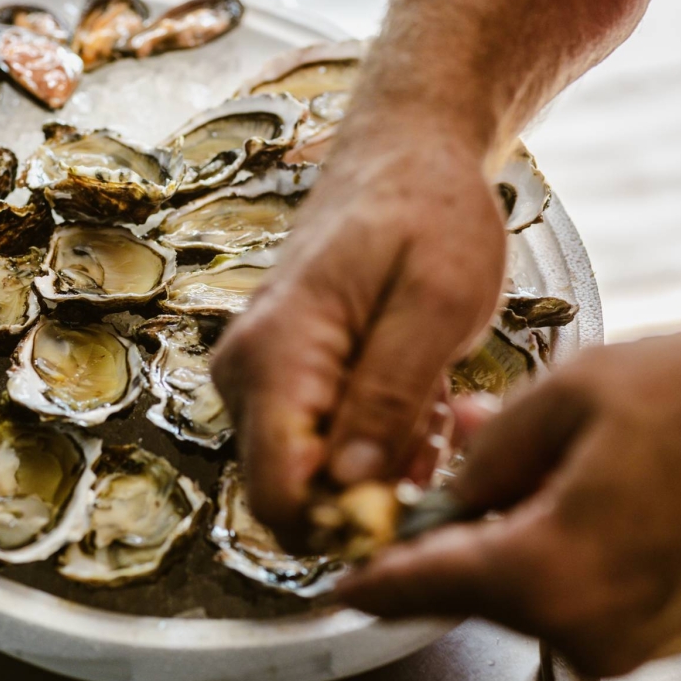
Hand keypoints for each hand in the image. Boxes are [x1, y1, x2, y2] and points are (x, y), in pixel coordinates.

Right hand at [212, 119, 505, 535]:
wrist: (399, 158)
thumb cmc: (427, 212)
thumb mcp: (436, 302)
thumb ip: (389, 395)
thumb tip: (349, 489)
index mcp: (275, 354)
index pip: (278, 492)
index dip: (347, 523)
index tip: (415, 501)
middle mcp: (244, 373)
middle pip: (293, 491)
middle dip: (371, 490)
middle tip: (435, 433)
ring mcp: (255, 376)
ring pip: (310, 471)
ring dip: (379, 461)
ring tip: (429, 399)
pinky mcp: (277, 377)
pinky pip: (316, 443)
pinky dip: (371, 440)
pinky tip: (411, 395)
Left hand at [338, 335, 680, 676]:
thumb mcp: (566, 400)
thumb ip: (489, 454)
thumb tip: (448, 486)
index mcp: (552, 572)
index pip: (426, 587)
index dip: (376, 578)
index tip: (343, 576)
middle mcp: (587, 623)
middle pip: (467, 588)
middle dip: (438, 535)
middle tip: (427, 478)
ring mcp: (625, 633)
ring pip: (513, 586)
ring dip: (489, 531)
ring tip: (502, 461)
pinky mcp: (649, 622)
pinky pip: (561, 586)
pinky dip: (535, 543)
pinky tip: (546, 487)